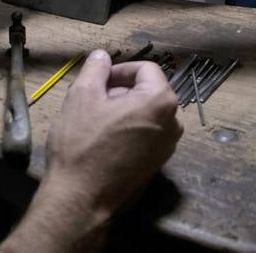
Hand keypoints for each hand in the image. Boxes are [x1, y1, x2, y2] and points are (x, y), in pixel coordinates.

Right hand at [1, 51, 181, 250]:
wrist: (81, 198)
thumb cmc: (82, 144)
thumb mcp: (82, 95)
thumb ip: (96, 69)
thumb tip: (102, 56)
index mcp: (160, 101)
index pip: (146, 69)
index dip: (120, 69)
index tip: (99, 78)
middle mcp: (173, 123)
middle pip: (149, 91)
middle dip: (122, 90)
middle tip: (94, 99)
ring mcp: (168, 147)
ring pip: (147, 113)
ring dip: (124, 109)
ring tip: (96, 120)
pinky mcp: (157, 165)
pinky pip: (146, 134)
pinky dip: (129, 129)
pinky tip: (103, 139)